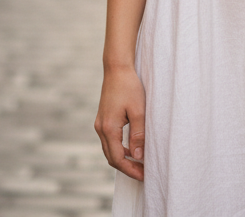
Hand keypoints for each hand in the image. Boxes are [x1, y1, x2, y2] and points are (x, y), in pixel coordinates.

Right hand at [94, 66, 145, 181]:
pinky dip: (120, 149)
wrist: (117, 68)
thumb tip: (138, 156)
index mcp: (108, 128)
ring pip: (110, 150)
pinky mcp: (103, 119)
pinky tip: (133, 149)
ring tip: (140, 163)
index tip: (144, 176)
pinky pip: (110, 141)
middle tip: (144, 173)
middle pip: (112, 158)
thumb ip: (138, 135)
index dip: (131, 170)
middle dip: (127, 168)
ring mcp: (100, 124)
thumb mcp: (138, 111)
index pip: (118, 159)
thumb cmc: (129, 87)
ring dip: (123, 159)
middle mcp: (101, 128)